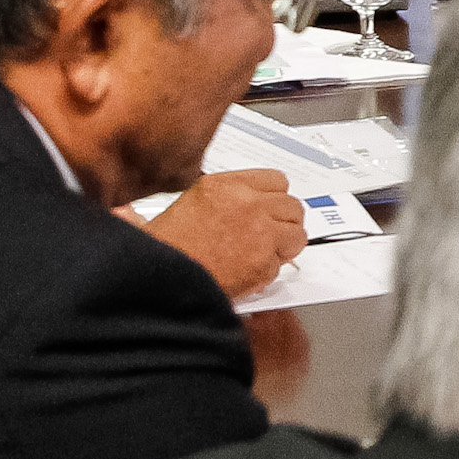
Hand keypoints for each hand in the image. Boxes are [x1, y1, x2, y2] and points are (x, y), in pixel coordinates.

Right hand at [137, 167, 307, 299]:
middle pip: (292, 206)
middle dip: (284, 222)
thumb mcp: (189, 203)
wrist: (160, 278)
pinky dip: (270, 271)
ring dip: (285, 245)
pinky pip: (283, 264)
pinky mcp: (264, 262)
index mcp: (226, 185)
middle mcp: (247, 204)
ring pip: (297, 234)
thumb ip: (225, 198)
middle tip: (272, 234)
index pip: (277, 181)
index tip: (273, 207)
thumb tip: (245, 201)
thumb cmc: (166, 247)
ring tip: (265, 254)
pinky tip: (250, 272)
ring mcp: (260, 232)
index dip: (275, 198)